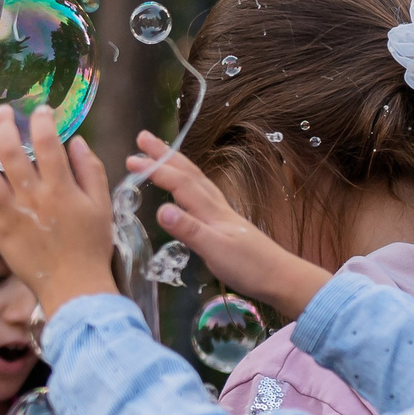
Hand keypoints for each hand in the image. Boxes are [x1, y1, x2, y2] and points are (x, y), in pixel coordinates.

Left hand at [0, 104, 119, 314]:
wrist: (74, 286)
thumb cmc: (92, 244)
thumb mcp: (102, 204)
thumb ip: (90, 169)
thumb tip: (76, 141)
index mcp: (61, 188)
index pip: (47, 142)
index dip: (41, 120)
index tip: (40, 110)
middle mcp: (32, 198)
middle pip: (10, 152)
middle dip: (3, 125)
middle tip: (1, 112)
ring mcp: (11, 216)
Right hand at [130, 130, 331, 316]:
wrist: (281, 277)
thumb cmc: (250, 267)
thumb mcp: (215, 250)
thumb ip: (188, 230)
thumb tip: (161, 210)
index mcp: (211, 211)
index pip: (180, 183)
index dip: (156, 170)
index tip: (132, 159)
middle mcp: (216, 206)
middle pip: (188, 172)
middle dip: (165, 154)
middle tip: (143, 137)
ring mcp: (221, 213)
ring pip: (195, 180)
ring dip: (176, 164)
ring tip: (160, 153)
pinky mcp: (224, 223)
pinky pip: (200, 193)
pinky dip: (187, 181)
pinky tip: (184, 188)